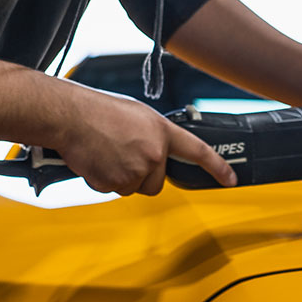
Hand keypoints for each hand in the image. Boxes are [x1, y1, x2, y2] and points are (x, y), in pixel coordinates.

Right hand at [50, 86, 236, 196]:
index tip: (230, 179)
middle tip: (121, 155)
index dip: (217, 167)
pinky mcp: (116, 182)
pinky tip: (96, 160)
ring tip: (106, 153)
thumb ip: (153, 136)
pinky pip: (113, 190)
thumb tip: (157, 154)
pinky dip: (103, 180)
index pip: (198, 151)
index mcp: (162, 132)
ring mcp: (136, 169)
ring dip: (120, 177)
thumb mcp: (137, 116)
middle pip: (156, 183)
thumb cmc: (98, 112)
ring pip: (133, 188)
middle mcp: (154, 153)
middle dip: (141, 175)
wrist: (71, 116)